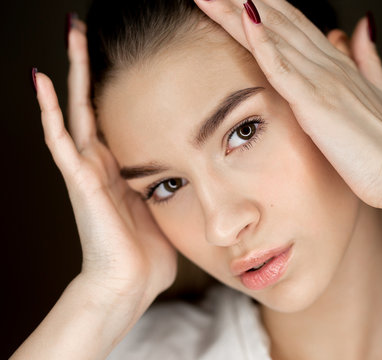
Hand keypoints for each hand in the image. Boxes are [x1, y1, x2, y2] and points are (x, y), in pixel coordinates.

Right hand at [35, 20, 176, 303]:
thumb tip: (189, 167)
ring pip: (75, 111)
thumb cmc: (147, 252)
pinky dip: (49, 113)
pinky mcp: (80, 183)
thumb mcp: (163, 206)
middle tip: (85, 27)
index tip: (122, 54)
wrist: (129, 285)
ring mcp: (86, 171)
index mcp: (120, 168)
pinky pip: (61, 142)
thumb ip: (167, 182)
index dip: (113, 84)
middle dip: (89, 65)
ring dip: (72, 73)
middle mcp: (99, 163)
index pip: (112, 115)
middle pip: (91, 102)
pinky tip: (42, 83)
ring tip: (70, 34)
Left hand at [194, 0, 381, 207]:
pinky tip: (244, 18)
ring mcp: (320, 80)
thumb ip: (365, 56)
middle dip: (240, 0)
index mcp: (335, 62)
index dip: (266, 4)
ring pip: (273, 36)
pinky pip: (282, 67)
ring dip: (237, 12)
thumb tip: (361, 25)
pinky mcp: (315, 102)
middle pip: (277, 21)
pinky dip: (263, 43)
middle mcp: (326, 63)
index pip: (294, 23)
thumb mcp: (377, 90)